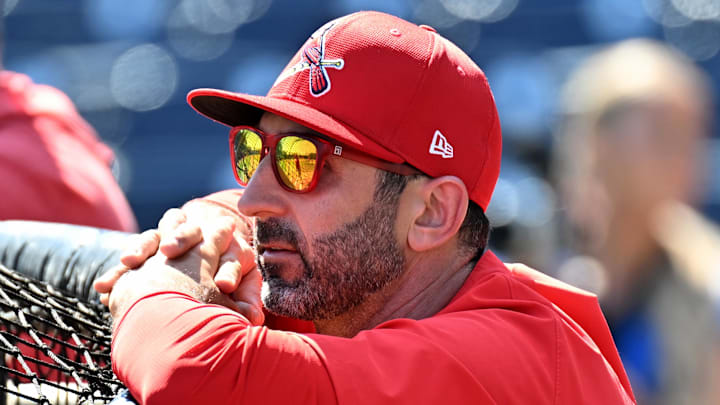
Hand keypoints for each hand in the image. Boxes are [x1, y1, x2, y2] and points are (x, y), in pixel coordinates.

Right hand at [107, 216, 236, 318]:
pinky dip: (116, 272)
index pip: (229, 251)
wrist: (201, 257)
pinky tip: (105, 288)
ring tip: (129, 259)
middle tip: (170, 250)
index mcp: (228, 245)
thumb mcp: (240, 288)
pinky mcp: (145, 254)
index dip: (228, 269)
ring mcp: (166, 240)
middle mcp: (195, 235)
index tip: (226, 285)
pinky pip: (128, 260)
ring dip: (139, 246)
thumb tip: (255, 319)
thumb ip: (246, 300)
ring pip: (153, 235)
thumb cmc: (227, 276)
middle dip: (178, 237)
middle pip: (186, 230)